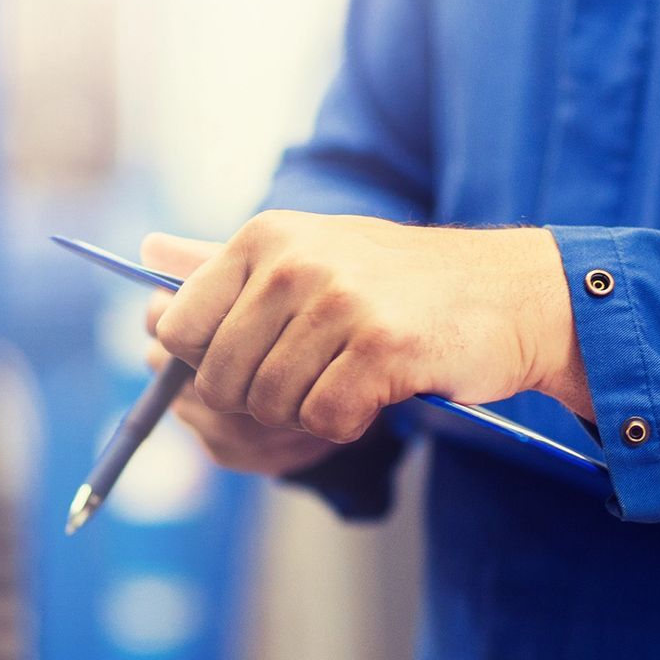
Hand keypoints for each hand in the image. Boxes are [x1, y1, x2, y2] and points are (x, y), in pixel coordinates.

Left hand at [144, 212, 587, 446]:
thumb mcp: (310, 252)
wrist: (514, 296)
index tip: (251, 365)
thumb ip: (224, 262)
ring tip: (349, 380)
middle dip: (259, 399)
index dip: (204, 367)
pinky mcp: (381, 345)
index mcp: (263, 237)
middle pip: (218, 377)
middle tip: (313, 379)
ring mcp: (338, 300)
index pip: (175, 328)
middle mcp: (292, 261)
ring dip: (308, 413)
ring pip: (270, 404)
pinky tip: (378, 393)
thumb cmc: (403, 284)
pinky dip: (348, 422)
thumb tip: (145, 253)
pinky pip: (324, 419)